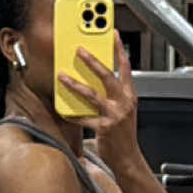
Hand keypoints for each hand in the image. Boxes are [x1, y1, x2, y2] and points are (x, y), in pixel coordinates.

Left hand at [57, 33, 141, 172]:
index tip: (112, 34)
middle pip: (107, 76)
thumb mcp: (123, 111)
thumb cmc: (123, 135)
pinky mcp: (104, 128)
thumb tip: (94, 81)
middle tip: (79, 50)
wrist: (128, 158)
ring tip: (62, 76)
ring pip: (92, 94)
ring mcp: (114, 115)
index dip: (119, 50)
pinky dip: (72, 114)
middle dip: (92, 61)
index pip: (125, 68)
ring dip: (75, 84)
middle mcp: (124, 103)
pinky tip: (63, 110)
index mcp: (130, 96)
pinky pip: (84, 118)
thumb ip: (112, 96)